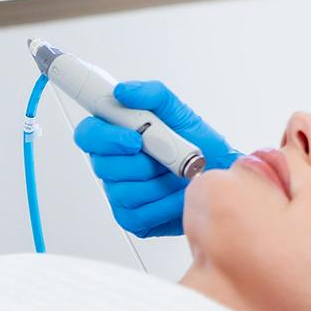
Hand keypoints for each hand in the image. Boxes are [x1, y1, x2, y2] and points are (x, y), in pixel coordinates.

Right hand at [73, 80, 239, 237]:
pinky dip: (164, 202)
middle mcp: (114, 165)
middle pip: (102, 164)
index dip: (104, 136)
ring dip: (156, 181)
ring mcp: (121, 193)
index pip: (88, 133)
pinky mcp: (133, 218)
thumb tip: (123, 91)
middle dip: (140, 160)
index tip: (134, 137)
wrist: (223, 176)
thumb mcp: (181, 112)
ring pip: (121, 190)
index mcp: (118, 136)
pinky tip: (178, 194)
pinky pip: (138, 213)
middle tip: (166, 155)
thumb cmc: (201, 145)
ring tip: (178, 173)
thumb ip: (153, 95)